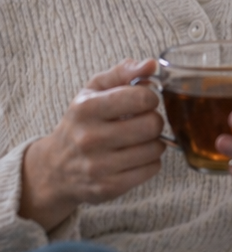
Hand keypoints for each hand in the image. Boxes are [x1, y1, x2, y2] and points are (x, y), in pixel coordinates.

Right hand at [21, 60, 165, 233]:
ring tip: (139, 139)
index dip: (150, 98)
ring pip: (155, 148)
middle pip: (152, 124)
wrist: (55, 168)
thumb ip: (123, 72)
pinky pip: (152, 169)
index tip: (143, 102)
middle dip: (154, 120)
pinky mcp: (108, 187)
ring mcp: (98, 166)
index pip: (141, 98)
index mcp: (86, 109)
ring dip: (154, 142)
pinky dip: (151, 161)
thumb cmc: (82, 122)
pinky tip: (136, 156)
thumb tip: (151, 64)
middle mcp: (89, 138)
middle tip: (144, 121)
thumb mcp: (94, 91)